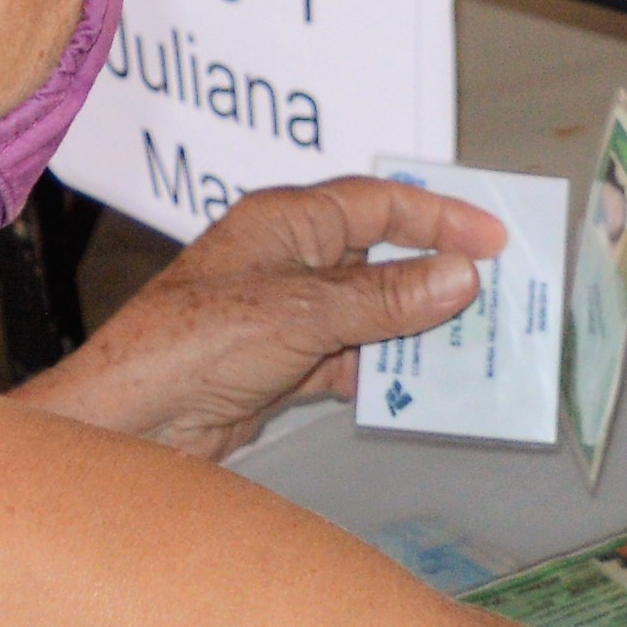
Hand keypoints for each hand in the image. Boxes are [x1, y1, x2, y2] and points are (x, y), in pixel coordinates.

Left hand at [14, 174, 502, 462]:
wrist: (128, 425)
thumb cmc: (194, 344)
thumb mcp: (303, 314)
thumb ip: (385, 298)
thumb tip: (461, 277)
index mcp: (287, 221)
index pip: (381, 202)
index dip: (442, 214)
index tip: (497, 238)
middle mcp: (288, 260)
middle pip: (381, 256)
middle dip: (436, 275)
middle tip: (498, 296)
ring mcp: (284, 315)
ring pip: (370, 312)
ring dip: (415, 330)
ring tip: (473, 348)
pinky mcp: (279, 366)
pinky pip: (349, 360)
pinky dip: (381, 373)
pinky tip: (415, 390)